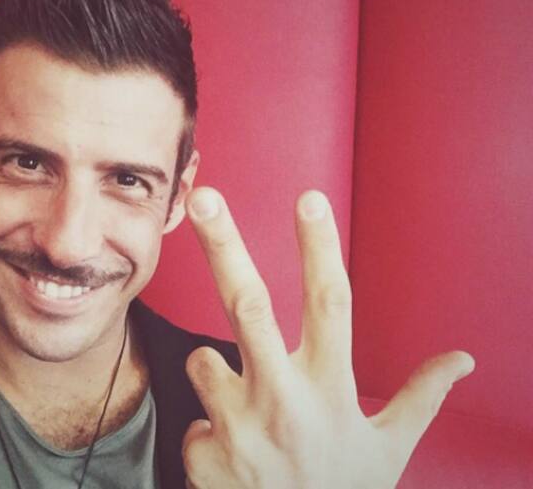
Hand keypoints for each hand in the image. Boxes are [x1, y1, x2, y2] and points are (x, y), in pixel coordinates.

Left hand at [182, 188, 473, 488]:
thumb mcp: (389, 448)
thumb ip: (420, 397)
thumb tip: (463, 359)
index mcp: (331, 390)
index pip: (331, 303)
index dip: (320, 248)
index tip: (309, 199)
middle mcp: (282, 401)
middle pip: (248, 306)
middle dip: (225, 246)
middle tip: (206, 197)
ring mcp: (238, 428)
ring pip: (202, 360)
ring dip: (216, 372)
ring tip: (247, 413)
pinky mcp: (204, 454)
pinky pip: (192, 418)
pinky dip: (209, 427)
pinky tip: (233, 458)